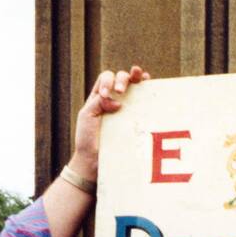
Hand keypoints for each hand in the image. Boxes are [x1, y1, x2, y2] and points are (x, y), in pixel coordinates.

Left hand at [69, 65, 149, 180]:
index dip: (108, 81)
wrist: (94, 161)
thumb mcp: (86, 117)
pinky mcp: (136, 118)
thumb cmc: (87, 140)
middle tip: (120, 90)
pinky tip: (149, 83)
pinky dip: (147, 88)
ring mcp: (127, 107)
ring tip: (139, 75)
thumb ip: (97, 103)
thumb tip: (118, 101)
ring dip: (137, 77)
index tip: (106, 95)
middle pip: (121, 78)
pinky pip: (144, 100)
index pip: (106, 78)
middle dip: (122, 79)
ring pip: (134, 85)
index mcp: (100, 97)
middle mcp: (114, 99)